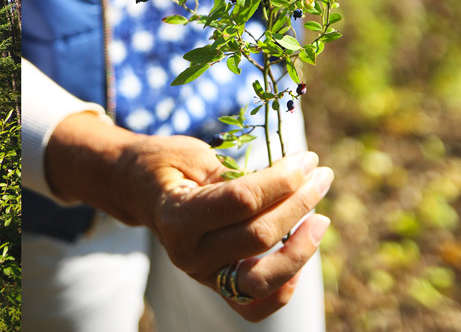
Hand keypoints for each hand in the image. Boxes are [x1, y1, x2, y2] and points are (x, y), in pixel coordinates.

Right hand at [44, 112, 331, 321]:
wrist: (139, 189)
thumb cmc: (167, 163)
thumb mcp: (195, 155)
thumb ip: (237, 174)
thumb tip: (290, 179)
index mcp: (177, 215)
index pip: (242, 201)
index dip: (282, 180)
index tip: (306, 159)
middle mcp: (187, 253)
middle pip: (259, 236)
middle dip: (299, 203)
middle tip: (320, 174)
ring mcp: (202, 275)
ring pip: (262, 279)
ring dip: (301, 249)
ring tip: (321, 218)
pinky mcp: (215, 285)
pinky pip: (255, 305)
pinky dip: (283, 287)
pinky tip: (298, 252)